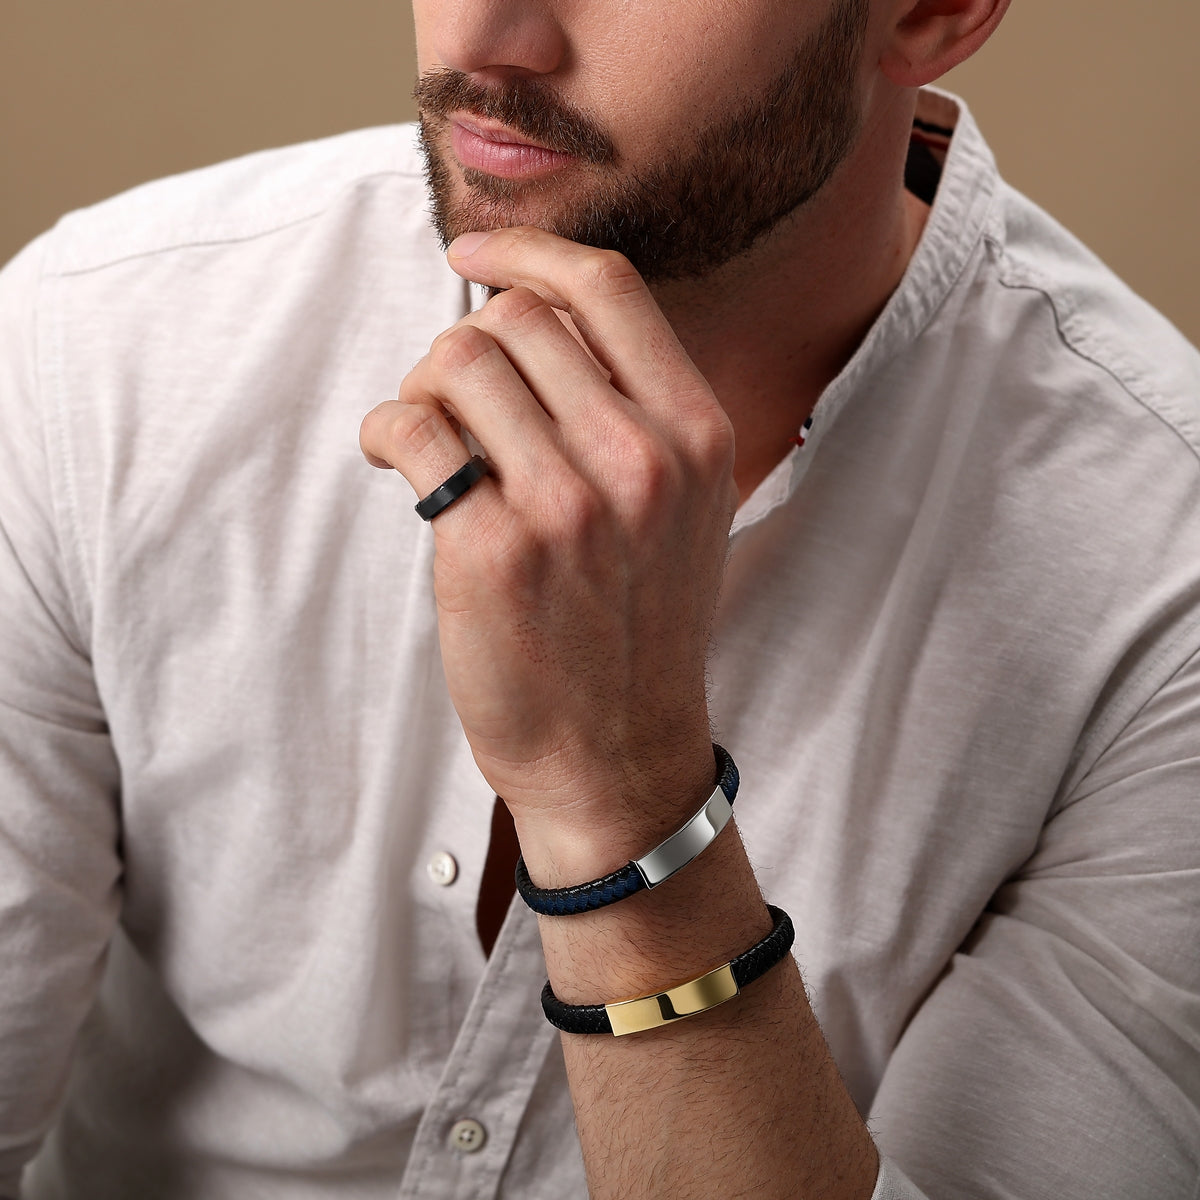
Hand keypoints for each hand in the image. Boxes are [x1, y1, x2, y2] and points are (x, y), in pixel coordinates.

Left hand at [360, 228, 735, 868]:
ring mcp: (568, 505)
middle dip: (464, 346)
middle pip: (512, 320)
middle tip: (453, 400)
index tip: (472, 254)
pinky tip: (396, 462)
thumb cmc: (637, 627)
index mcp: (695, 434)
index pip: (606, 287)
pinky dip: (387, 432)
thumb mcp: (683, 509)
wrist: (617, 753)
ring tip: (430, 441)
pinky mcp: (492, 550)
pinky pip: (411, 429)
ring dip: (424, 389)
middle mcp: (641, 460)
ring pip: (455, 362)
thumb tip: (529, 316)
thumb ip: (633, 408)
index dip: (526, 252)